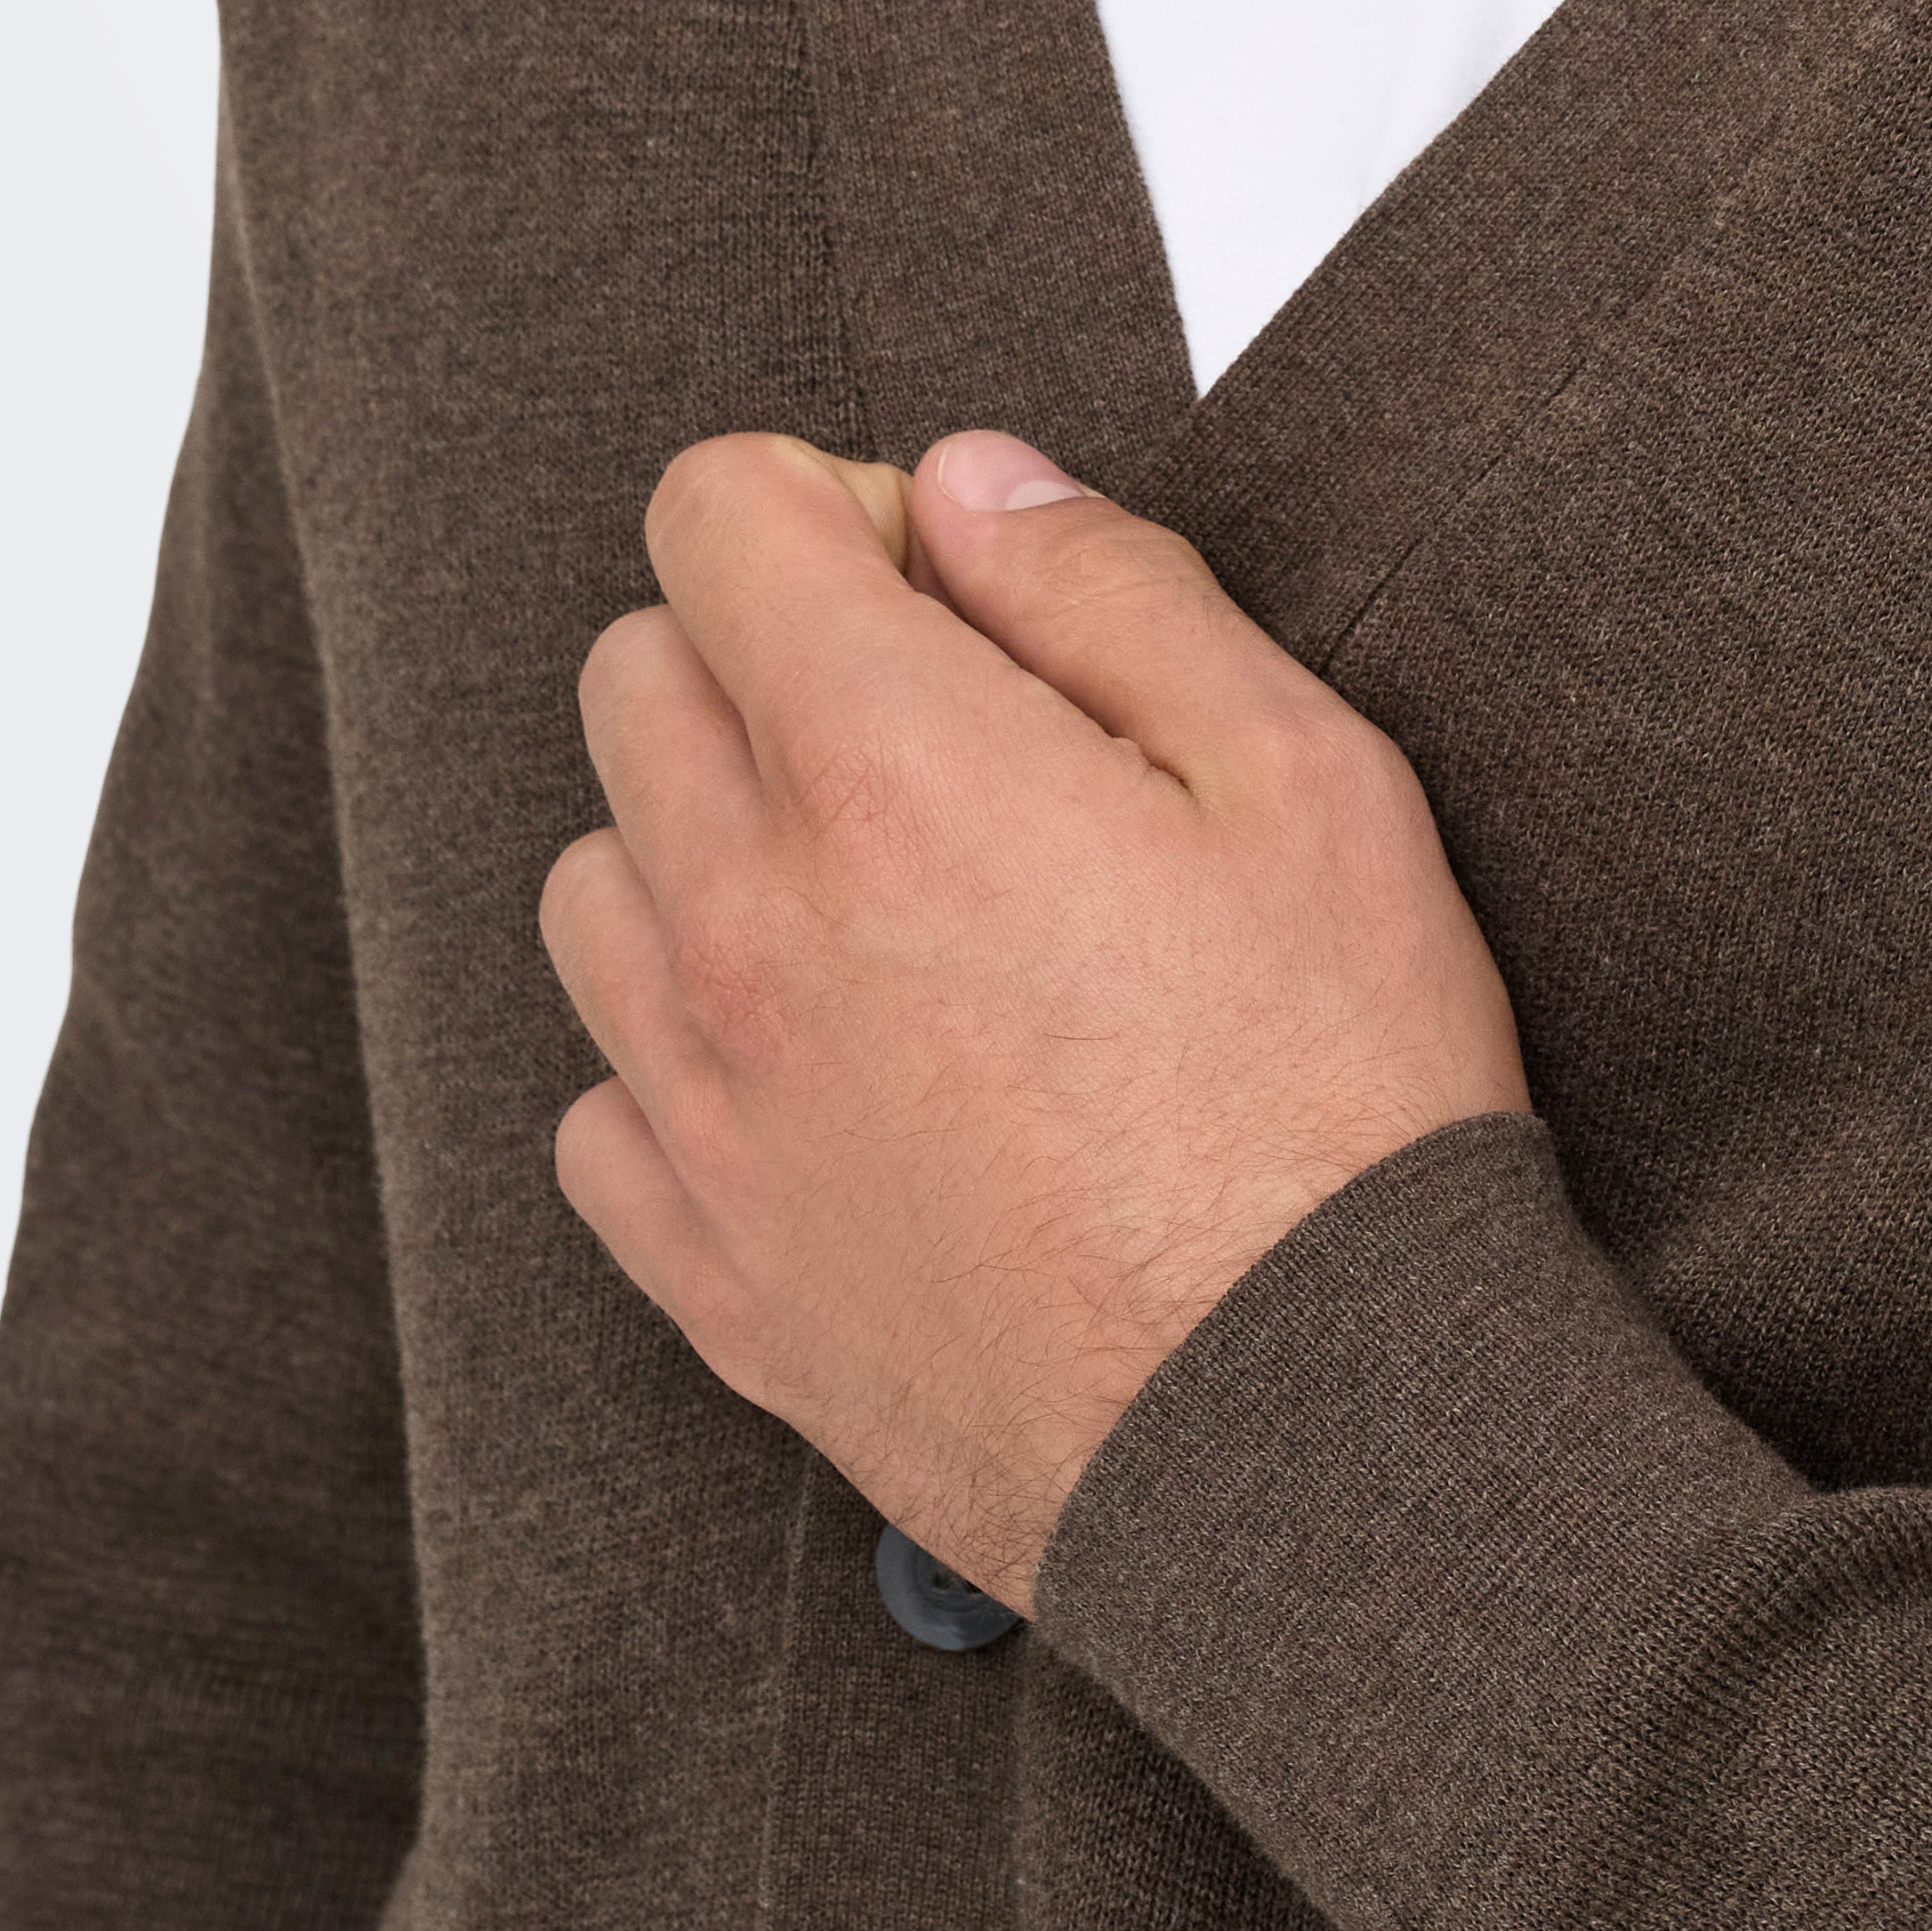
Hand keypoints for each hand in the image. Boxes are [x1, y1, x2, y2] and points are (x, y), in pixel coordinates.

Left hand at [540, 427, 1532, 1605]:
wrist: (1314, 1445)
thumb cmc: (1339, 1108)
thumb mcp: (1303, 774)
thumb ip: (1110, 589)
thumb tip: (968, 484)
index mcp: (890, 771)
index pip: (714, 514)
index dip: (840, 507)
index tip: (951, 588)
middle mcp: (749, 924)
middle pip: (632, 676)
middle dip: (766, 652)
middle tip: (943, 736)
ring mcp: (707, 1109)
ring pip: (592, 882)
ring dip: (706, 848)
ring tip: (886, 910)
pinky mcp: (709, 1271)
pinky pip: (602, 1102)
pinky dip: (687, 1059)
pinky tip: (838, 1076)